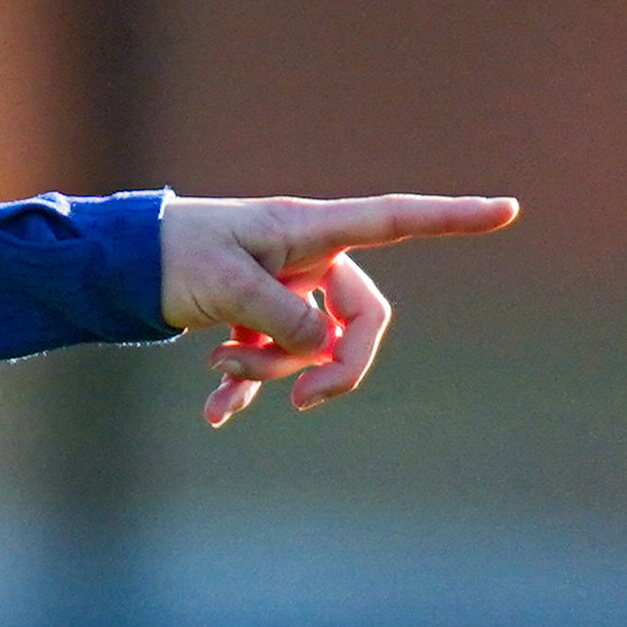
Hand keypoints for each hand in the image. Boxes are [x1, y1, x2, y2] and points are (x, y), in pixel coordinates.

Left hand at [157, 193, 519, 426]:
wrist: (118, 264)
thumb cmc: (171, 256)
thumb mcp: (226, 286)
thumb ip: (283, 316)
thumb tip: (321, 346)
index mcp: (309, 231)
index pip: (396, 221)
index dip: (453, 217)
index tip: (507, 210)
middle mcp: (306, 258)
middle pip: (359, 318)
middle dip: (333, 364)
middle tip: (299, 402)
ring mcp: (283, 290)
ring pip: (310, 346)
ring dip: (270, 370)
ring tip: (217, 370)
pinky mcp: (253, 319)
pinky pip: (269, 361)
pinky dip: (244, 390)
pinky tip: (215, 416)